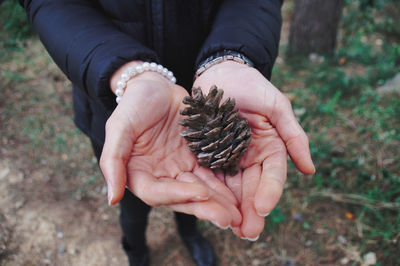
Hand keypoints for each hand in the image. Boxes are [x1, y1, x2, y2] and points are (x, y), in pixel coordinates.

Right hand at [100, 66, 241, 227]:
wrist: (155, 86)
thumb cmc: (134, 104)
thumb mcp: (118, 127)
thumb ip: (113, 161)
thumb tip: (112, 199)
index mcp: (140, 174)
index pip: (156, 193)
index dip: (178, 194)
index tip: (200, 193)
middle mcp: (161, 176)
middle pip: (182, 197)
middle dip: (205, 207)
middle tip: (228, 218)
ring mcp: (180, 168)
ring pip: (200, 189)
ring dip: (219, 201)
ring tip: (238, 213)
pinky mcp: (197, 158)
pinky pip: (211, 173)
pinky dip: (224, 184)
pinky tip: (239, 194)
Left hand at [193, 61, 314, 238]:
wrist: (221, 72)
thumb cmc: (252, 85)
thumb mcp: (277, 107)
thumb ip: (293, 136)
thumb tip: (310, 170)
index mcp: (270, 147)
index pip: (272, 174)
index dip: (270, 192)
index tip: (262, 208)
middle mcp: (250, 157)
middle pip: (252, 187)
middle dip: (250, 209)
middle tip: (248, 232)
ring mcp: (229, 157)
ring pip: (232, 187)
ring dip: (232, 208)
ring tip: (230, 227)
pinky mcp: (209, 155)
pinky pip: (211, 176)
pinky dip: (212, 192)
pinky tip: (208, 207)